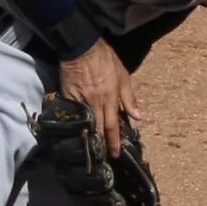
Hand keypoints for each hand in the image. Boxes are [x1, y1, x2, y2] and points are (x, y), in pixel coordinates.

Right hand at [59, 39, 140, 157]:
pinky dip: (75, 125)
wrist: (81, 47)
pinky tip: (76, 133)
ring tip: (90, 151)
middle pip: (98, 128)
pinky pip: (73, 115)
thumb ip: (129, 97)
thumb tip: (138, 116)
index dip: (114, 142)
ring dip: (88, 138)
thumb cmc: (105, 59)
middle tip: (102, 158)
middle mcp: (96, 102)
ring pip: (85, 124)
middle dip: (101, 144)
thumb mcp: (123, 75)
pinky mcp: (68, 97)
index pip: (113, 125)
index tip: (115, 155)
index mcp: (111, 98)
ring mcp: (81, 101)